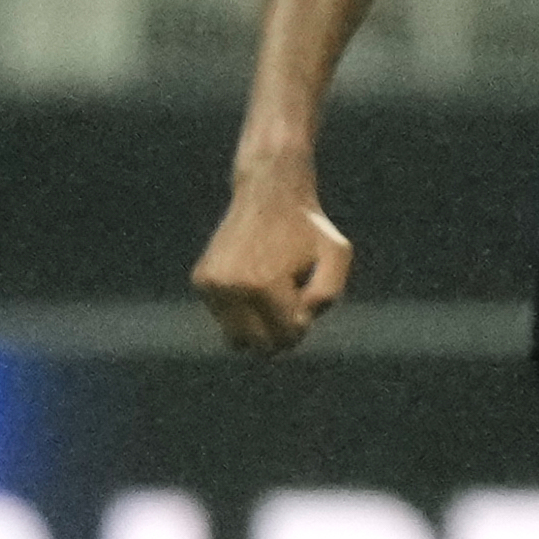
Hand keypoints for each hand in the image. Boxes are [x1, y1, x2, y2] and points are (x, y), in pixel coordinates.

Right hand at [193, 164, 354, 352]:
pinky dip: (240, 309)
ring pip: (235, 337)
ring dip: (256, 325)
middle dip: (277, 335)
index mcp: (265, 284)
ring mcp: (212, 285)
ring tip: (272, 291)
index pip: (285, 337)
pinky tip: (254, 278)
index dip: (300, 328)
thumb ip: (328, 294)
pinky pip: (223, 317)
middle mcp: (232, 288)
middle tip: (291, 306)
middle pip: (256, 345)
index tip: (305, 305)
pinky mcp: (201, 280)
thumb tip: (297, 324)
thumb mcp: (337, 254)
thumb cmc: (308, 227)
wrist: (268, 193)